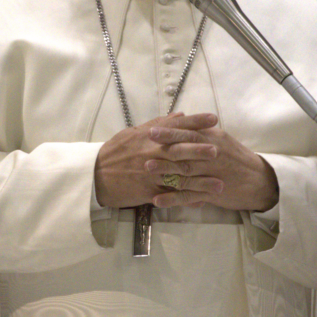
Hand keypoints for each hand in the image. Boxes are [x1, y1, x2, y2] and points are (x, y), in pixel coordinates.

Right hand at [94, 113, 224, 208]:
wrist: (96, 175)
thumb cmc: (115, 153)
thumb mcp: (133, 133)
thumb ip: (158, 124)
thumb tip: (180, 115)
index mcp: (148, 136)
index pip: (176, 126)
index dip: (196, 122)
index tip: (214, 118)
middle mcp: (151, 152)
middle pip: (180, 150)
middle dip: (201, 150)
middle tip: (219, 149)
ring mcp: (151, 173)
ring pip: (180, 176)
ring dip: (201, 180)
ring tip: (220, 183)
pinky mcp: (149, 190)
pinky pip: (171, 195)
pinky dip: (188, 198)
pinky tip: (203, 201)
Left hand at [143, 114, 277, 211]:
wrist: (261, 182)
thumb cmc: (237, 159)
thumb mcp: (222, 141)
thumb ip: (202, 133)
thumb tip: (180, 120)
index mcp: (214, 140)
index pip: (190, 133)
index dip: (171, 131)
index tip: (152, 129)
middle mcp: (213, 155)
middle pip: (186, 150)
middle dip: (164, 147)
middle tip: (145, 145)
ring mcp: (213, 175)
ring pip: (186, 171)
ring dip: (165, 170)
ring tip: (147, 168)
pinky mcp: (213, 193)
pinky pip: (190, 196)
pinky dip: (173, 198)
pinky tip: (157, 200)